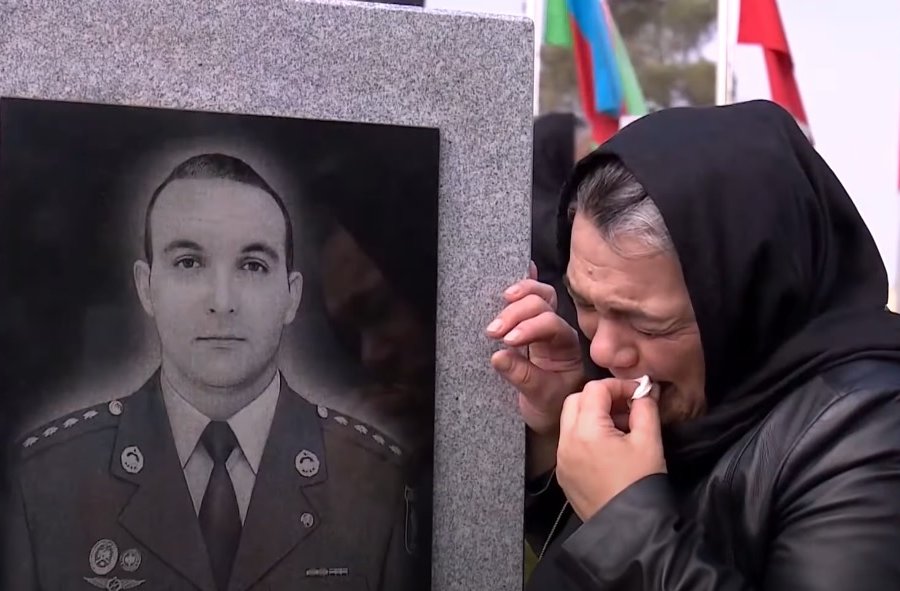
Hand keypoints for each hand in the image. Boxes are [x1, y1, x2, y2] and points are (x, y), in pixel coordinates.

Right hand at [486, 263, 583, 435]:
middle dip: (515, 313)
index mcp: (566, 345)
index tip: (507, 341)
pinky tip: (523, 268)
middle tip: (492, 331)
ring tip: (494, 312)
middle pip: (541, 304)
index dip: (528, 328)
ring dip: (516, 296)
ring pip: (537, 294)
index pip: (550, 324)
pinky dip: (525, 283)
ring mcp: (543, 322)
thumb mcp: (540, 397)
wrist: (552, 412)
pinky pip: (529, 297)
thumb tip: (497, 356)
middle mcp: (557, 329)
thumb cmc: (551, 404)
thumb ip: (522, 376)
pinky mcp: (527, 322)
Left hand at [557, 378, 666, 520]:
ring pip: (570, 421)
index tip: (637, 393)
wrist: (630, 530)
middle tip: (626, 406)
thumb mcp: (650, 442)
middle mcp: (566, 443)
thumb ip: (645, 409)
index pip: (594, 389)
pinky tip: (610, 446)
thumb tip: (643, 392)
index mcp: (586, 431)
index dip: (618, 386)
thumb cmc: (641, 485)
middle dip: (600, 397)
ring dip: (592, 415)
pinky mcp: (564, 474)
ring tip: (622, 427)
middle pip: (575, 401)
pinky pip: (569, 442)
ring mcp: (562, 460)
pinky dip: (585, 435)